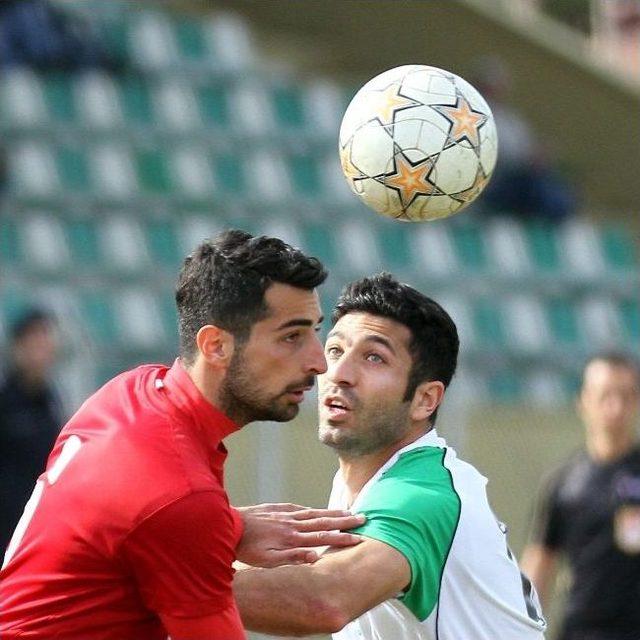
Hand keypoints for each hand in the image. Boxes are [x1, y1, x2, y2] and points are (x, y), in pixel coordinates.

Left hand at [235, 503, 364, 567]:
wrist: (228, 527)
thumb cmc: (247, 549)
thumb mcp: (268, 560)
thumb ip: (293, 557)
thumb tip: (316, 556)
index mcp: (293, 538)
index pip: (323, 537)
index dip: (341, 538)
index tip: (358, 537)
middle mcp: (292, 523)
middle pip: (322, 521)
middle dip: (343, 521)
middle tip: (362, 517)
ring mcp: (285, 514)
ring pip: (313, 513)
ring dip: (331, 513)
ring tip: (347, 511)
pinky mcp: (276, 508)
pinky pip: (299, 508)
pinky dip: (311, 509)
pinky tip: (316, 509)